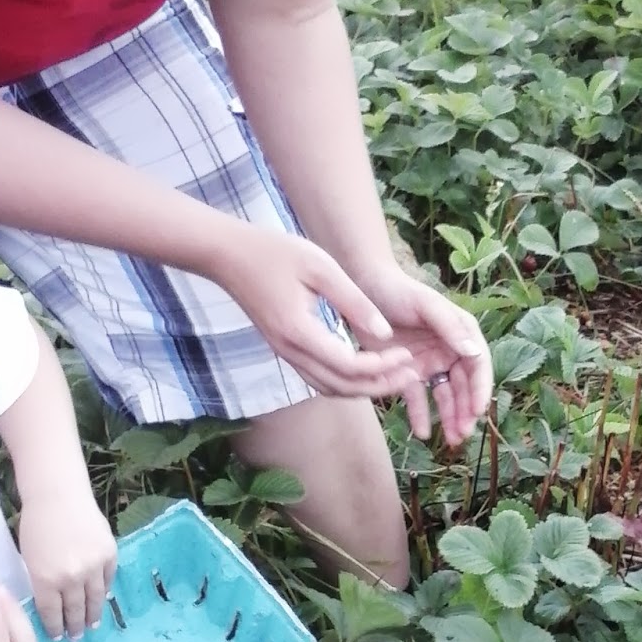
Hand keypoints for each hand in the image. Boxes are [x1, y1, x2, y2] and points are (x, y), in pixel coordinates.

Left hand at [17, 488, 117, 639]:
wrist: (58, 496)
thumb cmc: (36, 525)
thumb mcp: (29, 559)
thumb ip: (42, 583)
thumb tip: (54, 603)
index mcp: (46, 579)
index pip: (52, 613)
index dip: (54, 628)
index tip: (57, 637)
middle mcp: (72, 578)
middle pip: (75, 610)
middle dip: (75, 626)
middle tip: (76, 637)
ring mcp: (94, 566)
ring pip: (95, 599)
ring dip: (93, 615)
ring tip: (92, 625)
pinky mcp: (109, 555)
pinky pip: (107, 580)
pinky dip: (104, 591)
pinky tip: (101, 599)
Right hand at [216, 229, 423, 399]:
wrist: (229, 256)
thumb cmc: (276, 253)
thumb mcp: (321, 267)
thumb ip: (354, 302)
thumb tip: (386, 334)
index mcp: (300, 331)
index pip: (349, 366)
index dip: (382, 366)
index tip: (407, 353)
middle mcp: (291, 351)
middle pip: (342, 387)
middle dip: (380, 386)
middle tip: (412, 375)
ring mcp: (285, 354)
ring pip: (330, 388)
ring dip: (365, 388)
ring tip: (395, 377)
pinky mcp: (285, 350)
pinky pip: (319, 379)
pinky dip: (347, 382)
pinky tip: (368, 370)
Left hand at [359, 265, 492, 444]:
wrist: (362, 288)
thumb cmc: (398, 291)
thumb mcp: (426, 305)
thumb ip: (450, 327)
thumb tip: (474, 353)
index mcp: (461, 333)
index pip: (478, 366)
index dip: (479, 389)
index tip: (477, 411)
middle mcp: (448, 350)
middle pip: (463, 387)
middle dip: (465, 411)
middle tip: (462, 434)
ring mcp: (428, 363)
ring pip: (444, 396)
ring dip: (449, 418)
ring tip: (450, 439)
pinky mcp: (405, 372)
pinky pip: (416, 398)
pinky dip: (420, 415)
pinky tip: (422, 433)